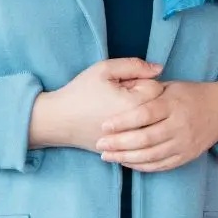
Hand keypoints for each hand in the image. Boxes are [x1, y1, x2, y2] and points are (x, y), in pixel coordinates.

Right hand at [28, 58, 162, 151]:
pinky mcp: (125, 151)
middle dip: (143, 99)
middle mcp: (137, 126)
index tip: (124, 85)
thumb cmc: (80, 92)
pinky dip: (134, 129)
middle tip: (121, 98)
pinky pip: (141, 137)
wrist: (58, 120)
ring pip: (151, 124)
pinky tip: (119, 124)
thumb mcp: (104, 70)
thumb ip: (135, 66)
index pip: (158, 88)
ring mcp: (132, 142)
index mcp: (134, 104)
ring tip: (119, 110)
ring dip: (141, 115)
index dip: (141, 81)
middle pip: (157, 107)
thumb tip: (159, 68)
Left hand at [93, 79, 217, 172]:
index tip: (104, 125)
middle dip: (120, 143)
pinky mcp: (186, 156)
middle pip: (146, 138)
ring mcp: (184, 143)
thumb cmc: (188, 95)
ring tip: (107, 156)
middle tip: (100, 144)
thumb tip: (121, 86)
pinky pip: (161, 165)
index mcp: (173, 104)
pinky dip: (141, 166)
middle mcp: (180, 125)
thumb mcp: (170, 85)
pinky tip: (126, 162)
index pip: (144, 114)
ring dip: (126, 158)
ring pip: (151, 155)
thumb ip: (147, 88)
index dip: (123, 121)